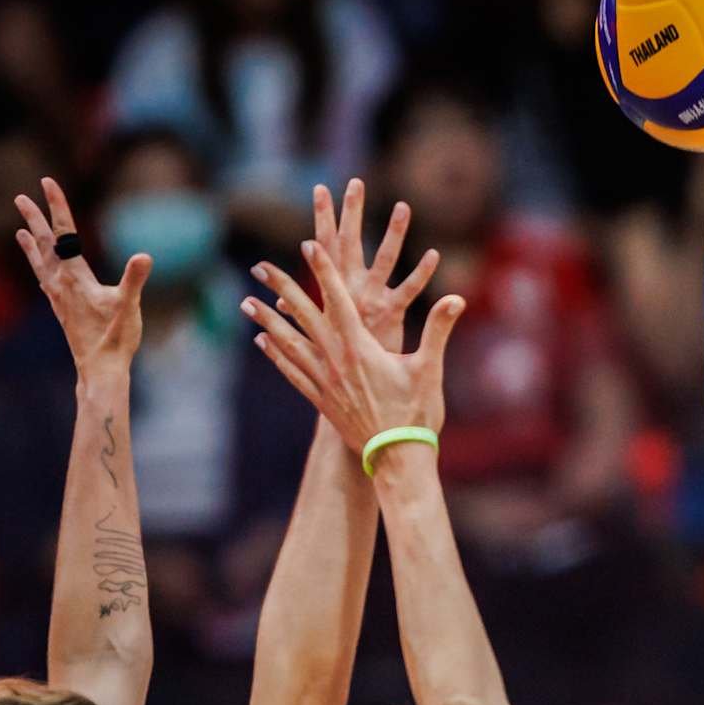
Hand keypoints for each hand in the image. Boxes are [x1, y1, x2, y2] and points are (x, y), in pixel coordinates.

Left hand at [15, 177, 149, 375]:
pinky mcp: (62, 310)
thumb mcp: (129, 305)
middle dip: (34, 219)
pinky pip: (45, 281)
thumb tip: (144, 256)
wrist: (99, 369)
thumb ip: (134, 279)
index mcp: (74, 275)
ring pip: (40, 263)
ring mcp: (59, 297)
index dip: (57, 205)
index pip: (64, 232)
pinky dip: (39, 269)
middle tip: (21, 198)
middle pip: (44, 244)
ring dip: (30, 245)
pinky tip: (41, 273)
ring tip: (19, 231)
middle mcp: (60, 283)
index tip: (47, 182)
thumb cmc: (115, 337)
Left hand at [242, 235, 466, 458]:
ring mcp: (324, 381)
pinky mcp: (321, 400)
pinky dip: (276, 354)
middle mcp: (335, 361)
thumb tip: (456, 299)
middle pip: (303, 317)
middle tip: (260, 266)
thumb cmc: (416, 413)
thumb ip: (438, 330)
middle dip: (281, 287)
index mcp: (360, 348)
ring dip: (267, 320)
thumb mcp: (429, 368)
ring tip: (247, 302)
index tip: (308, 246)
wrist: (396, 458)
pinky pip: (292, 371)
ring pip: (289, 343)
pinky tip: (264, 341)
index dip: (324, 271)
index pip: (338, 300)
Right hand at [295, 178, 438, 352]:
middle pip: (349, 243)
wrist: (357, 393)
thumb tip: (279, 302)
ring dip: (393, 232)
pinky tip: (434, 254)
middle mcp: (349, 290)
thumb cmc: (342, 362)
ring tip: (403, 206)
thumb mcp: (320, 332)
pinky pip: (408, 290)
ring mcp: (370, 300)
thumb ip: (301, 312)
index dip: (323, 218)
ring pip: (383, 259)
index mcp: (333, 289)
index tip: (320, 189)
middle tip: (354, 182)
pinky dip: (421, 273)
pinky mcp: (390, 314)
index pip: (326, 246)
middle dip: (350, 212)